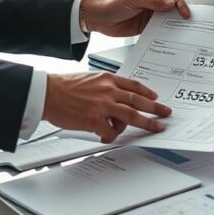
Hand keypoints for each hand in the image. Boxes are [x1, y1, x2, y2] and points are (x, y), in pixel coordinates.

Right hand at [42, 72, 171, 142]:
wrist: (47, 93)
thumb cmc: (64, 87)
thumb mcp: (90, 78)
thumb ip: (105, 87)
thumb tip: (117, 98)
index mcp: (107, 79)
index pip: (134, 85)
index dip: (147, 92)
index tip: (155, 97)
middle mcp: (108, 91)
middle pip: (139, 101)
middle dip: (156, 108)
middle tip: (166, 113)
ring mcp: (103, 106)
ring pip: (132, 116)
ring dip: (147, 124)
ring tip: (154, 128)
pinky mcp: (94, 120)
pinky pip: (111, 132)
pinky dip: (111, 135)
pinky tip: (106, 135)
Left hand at [84, 0, 190, 36]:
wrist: (99, 18)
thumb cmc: (114, 4)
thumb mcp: (134, 0)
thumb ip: (154, 3)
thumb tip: (172, 4)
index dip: (180, 3)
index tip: (185, 14)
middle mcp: (153, 4)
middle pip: (172, 8)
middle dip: (181, 15)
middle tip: (189, 24)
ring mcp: (149, 17)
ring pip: (167, 21)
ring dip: (174, 26)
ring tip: (182, 33)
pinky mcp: (145, 28)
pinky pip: (158, 31)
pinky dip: (165, 35)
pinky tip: (170, 39)